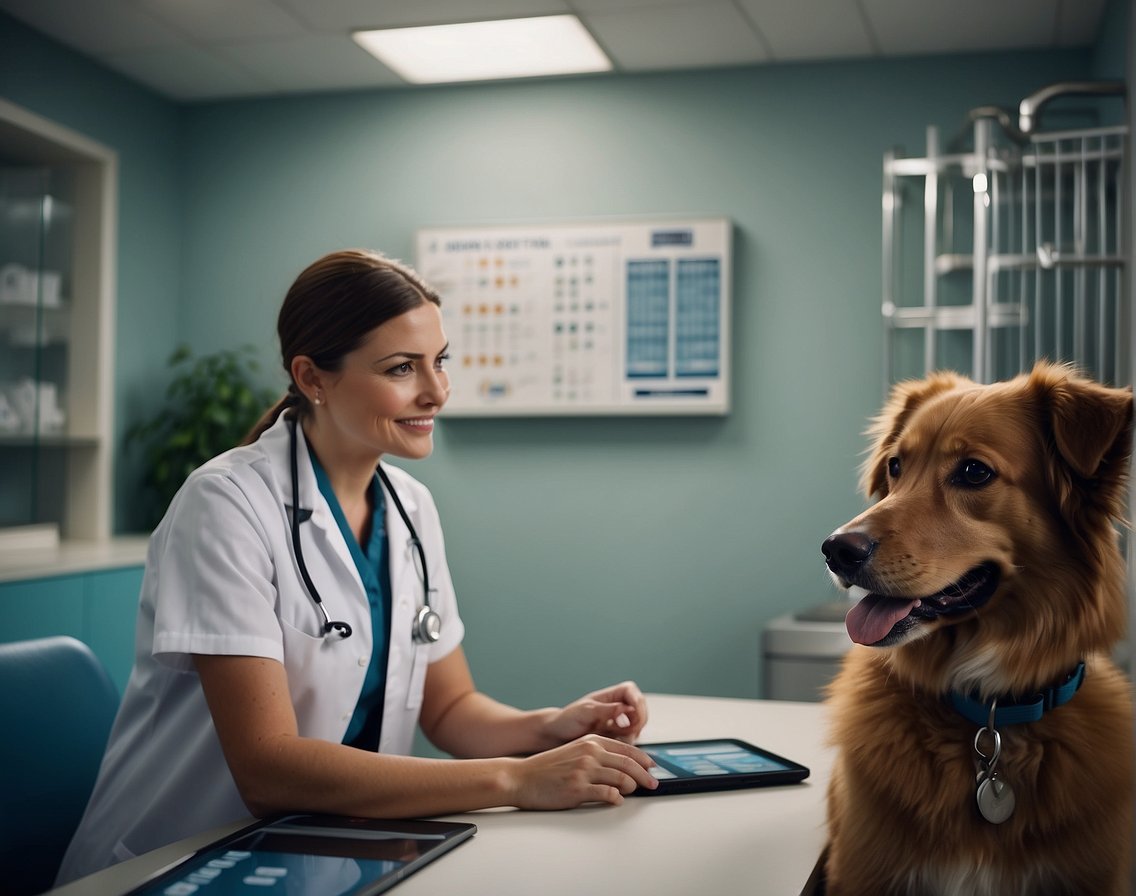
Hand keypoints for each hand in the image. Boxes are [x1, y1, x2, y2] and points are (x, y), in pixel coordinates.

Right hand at [508, 734, 658, 808]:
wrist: (522, 777)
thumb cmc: (547, 767)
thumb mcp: (574, 750)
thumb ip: (597, 754)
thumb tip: (622, 765)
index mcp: (591, 741)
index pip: (627, 749)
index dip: (643, 760)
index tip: (652, 768)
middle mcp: (590, 753)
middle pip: (629, 764)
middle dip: (645, 776)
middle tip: (653, 784)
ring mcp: (585, 770)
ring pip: (622, 779)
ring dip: (632, 788)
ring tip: (632, 792)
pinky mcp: (578, 789)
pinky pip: (608, 795)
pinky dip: (616, 799)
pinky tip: (616, 800)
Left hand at [542, 681, 649, 744]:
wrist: (556, 736)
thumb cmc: (566, 720)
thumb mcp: (585, 712)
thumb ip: (606, 710)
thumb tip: (627, 707)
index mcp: (609, 696)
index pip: (631, 691)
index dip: (636, 701)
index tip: (634, 714)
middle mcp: (615, 707)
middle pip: (639, 709)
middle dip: (637, 721)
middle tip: (629, 731)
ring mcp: (616, 723)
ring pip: (637, 726)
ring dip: (632, 735)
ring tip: (617, 740)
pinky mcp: (615, 737)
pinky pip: (629, 740)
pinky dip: (626, 745)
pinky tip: (614, 747)